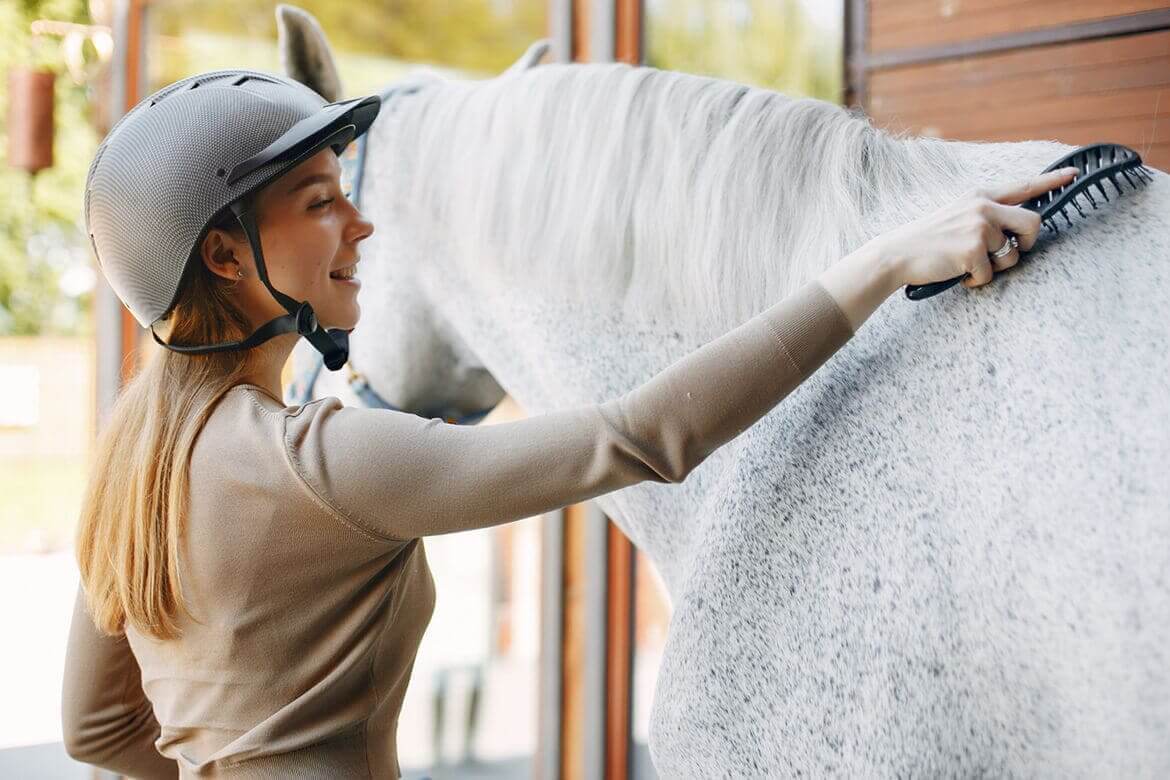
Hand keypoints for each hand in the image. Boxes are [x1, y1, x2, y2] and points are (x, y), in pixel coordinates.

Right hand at [870, 167, 1079, 289]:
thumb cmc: (928, 240)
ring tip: (969, 265)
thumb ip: (985, 216)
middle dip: (1028, 242)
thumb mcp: (957, 215)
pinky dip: (976, 281)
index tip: (1074, 174)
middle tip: (1010, 252)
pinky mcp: (972, 250)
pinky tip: (958, 274)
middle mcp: (983, 207)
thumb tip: (1013, 232)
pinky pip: (990, 274)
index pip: (1024, 186)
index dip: (1053, 181)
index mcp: (980, 196)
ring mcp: (978, 227)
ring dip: (995, 268)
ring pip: (1013, 255)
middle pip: (1033, 222)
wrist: (896, 254)